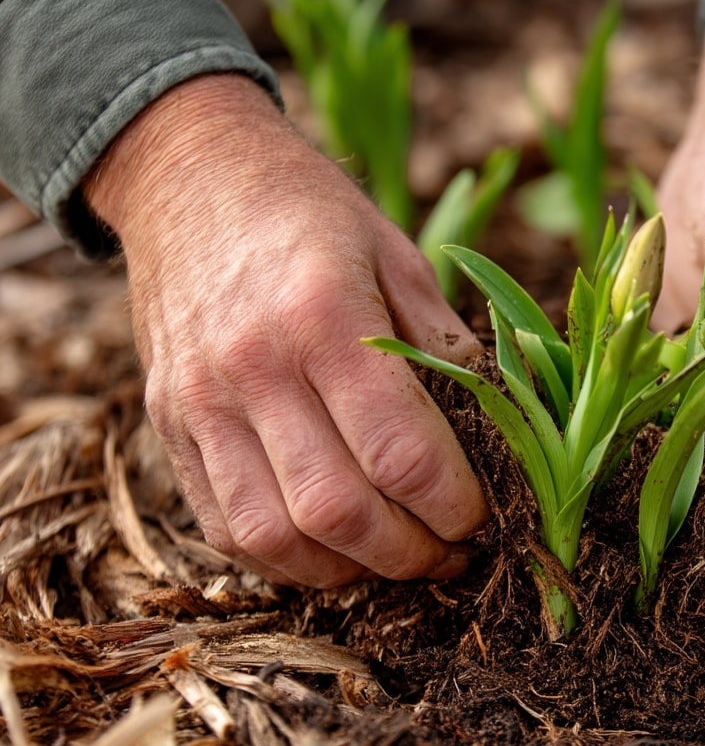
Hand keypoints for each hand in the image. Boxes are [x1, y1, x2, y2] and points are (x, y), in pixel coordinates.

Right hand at [85, 75, 487, 587]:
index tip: (483, 516)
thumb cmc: (309, 213)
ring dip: (348, 570)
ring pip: (274, 535)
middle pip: (338, 510)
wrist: (185, 174)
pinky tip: (331, 548)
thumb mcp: (396, 253)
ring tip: (394, 558)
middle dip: (411, 553)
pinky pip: (224, 528)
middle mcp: (252, 366)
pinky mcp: (167, 425)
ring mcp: (199, 402)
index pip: (401, 453)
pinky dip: (286, 560)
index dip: (455, 506)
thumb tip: (496, 431)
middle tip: (450, 552)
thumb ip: (444, 345)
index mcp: (324, 315)